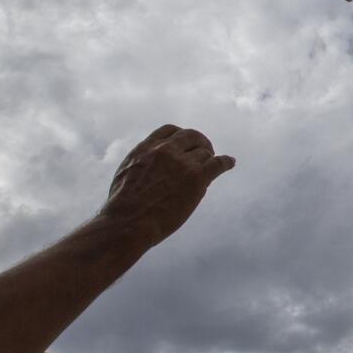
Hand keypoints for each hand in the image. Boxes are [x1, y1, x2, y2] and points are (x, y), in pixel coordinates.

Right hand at [96, 124, 235, 248]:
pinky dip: (226, 162)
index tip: (186, 143)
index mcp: (146, 148)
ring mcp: (182, 163)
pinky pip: (218, 163)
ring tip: (213, 164)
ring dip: (209, 157)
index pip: (170, 131)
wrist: (129, 222)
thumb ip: (141, 165)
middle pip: (191, 136)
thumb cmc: (122, 207)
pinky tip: (230, 162)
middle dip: (199, 142)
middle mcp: (166, 150)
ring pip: (205, 152)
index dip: (180, 136)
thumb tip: (149, 168)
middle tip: (205, 150)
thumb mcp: (125, 175)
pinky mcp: (196, 178)